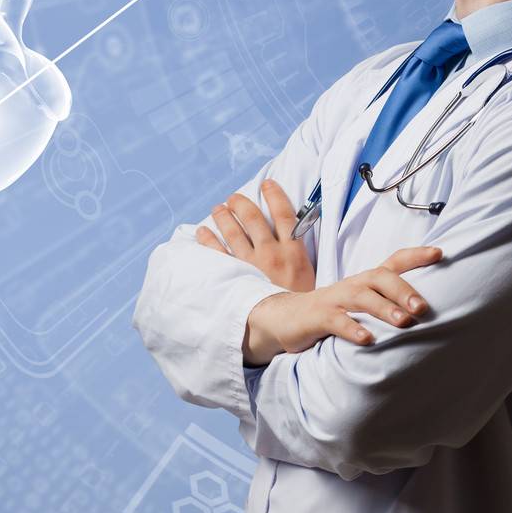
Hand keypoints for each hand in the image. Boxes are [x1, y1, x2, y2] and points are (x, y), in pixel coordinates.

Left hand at [195, 179, 314, 293]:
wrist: (292, 328)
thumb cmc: (301, 304)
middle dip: (242, 204)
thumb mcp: (309, 276)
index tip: (267, 184)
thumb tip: (292, 233)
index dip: (275, 195)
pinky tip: (202, 231)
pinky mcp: (237, 278)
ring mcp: (252, 265)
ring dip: (223, 216)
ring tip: (218, 208)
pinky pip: (217, 253)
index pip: (285, 214)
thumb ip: (298, 254)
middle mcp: (272, 254)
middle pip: (254, 218)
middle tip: (234, 198)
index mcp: (294, 251)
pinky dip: (208, 240)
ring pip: (234, 232)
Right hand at [241, 246, 443, 366]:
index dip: (416, 256)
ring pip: (361, 297)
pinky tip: (367, 339)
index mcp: (364, 282)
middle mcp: (352, 286)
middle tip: (423, 308)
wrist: (284, 318)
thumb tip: (425, 317)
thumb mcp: (360, 306)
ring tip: (404, 323)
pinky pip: (335, 321)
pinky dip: (352, 328)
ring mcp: (334, 299)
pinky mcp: (317, 317)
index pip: (393, 262)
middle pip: (379, 277)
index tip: (440, 253)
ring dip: (384, 309)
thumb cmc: (331, 313)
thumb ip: (387, 306)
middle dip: (403, 290)